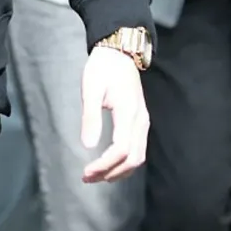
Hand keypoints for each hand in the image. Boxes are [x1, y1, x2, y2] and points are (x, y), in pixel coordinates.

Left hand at [80, 46, 148, 183]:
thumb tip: (88, 145)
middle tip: (89, 178)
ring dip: (119, 171)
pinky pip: (138, 149)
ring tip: (97, 175)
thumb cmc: (102, 68)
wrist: (119, 53)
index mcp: (128, 113)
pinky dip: (125, 162)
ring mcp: (143, 122)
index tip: (87, 171)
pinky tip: (110, 164)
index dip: (104, 165)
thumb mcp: (91, 88)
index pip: (120, 150)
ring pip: (138, 157)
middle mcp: (140, 121)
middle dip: (111, 173)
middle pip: (132, 159)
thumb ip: (90, 116)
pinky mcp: (141, 121)